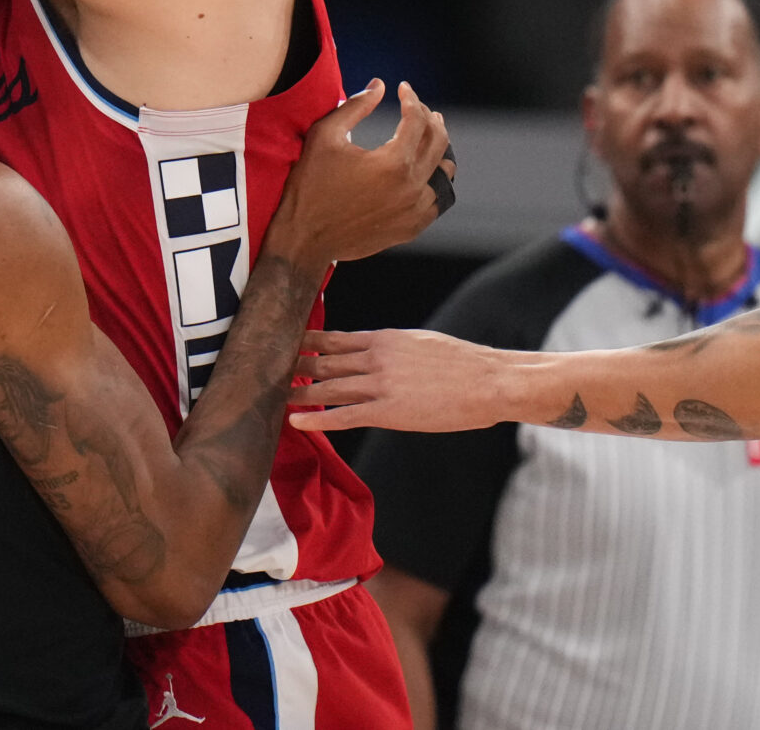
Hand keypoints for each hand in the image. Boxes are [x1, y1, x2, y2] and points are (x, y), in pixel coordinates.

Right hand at [269, 80, 453, 269]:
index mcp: (394, 162)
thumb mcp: (325, 136)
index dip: (411, 98)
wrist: (305, 239)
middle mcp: (412, 187)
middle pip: (439, 142)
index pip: (416, 120)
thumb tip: (379, 85)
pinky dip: (435, 181)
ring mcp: (415, 211)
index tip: (402, 88)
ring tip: (429, 136)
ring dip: (439, 149)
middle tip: (418, 108)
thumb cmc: (310, 185)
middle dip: (430, 118)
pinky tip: (425, 171)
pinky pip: (438, 200)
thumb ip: (355, 106)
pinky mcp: (412, 228)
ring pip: (445, 173)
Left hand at [290, 327, 510, 432]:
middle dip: (296, 367)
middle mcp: (377, 357)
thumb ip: (394, 348)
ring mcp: (381, 384)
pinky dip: (318, 418)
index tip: (288, 345)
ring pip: (330, 388)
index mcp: (387, 338)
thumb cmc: (464, 364)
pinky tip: (297, 420)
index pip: (337, 339)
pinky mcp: (389, 411)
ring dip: (300, 391)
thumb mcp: (422, 343)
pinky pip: (344, 416)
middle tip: (269, 371)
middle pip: (326, 362)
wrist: (489, 381)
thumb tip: (377, 352)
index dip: (309, 344)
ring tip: (276, 395)